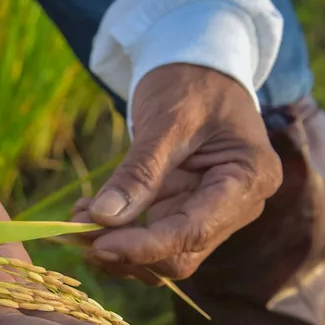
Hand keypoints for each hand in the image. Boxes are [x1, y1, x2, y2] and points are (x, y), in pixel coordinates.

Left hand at [72, 64, 282, 281]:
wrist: (198, 68)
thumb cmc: (192, 82)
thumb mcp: (167, 120)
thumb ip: (139, 171)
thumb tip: (102, 217)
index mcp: (250, 178)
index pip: (195, 231)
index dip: (145, 246)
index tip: (98, 244)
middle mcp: (238, 206)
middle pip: (181, 254)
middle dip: (126, 250)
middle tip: (74, 231)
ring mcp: (212, 213)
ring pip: (164, 256)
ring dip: (117, 248)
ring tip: (77, 217)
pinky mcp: (186, 212)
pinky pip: (152, 238)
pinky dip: (119, 234)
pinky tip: (89, 212)